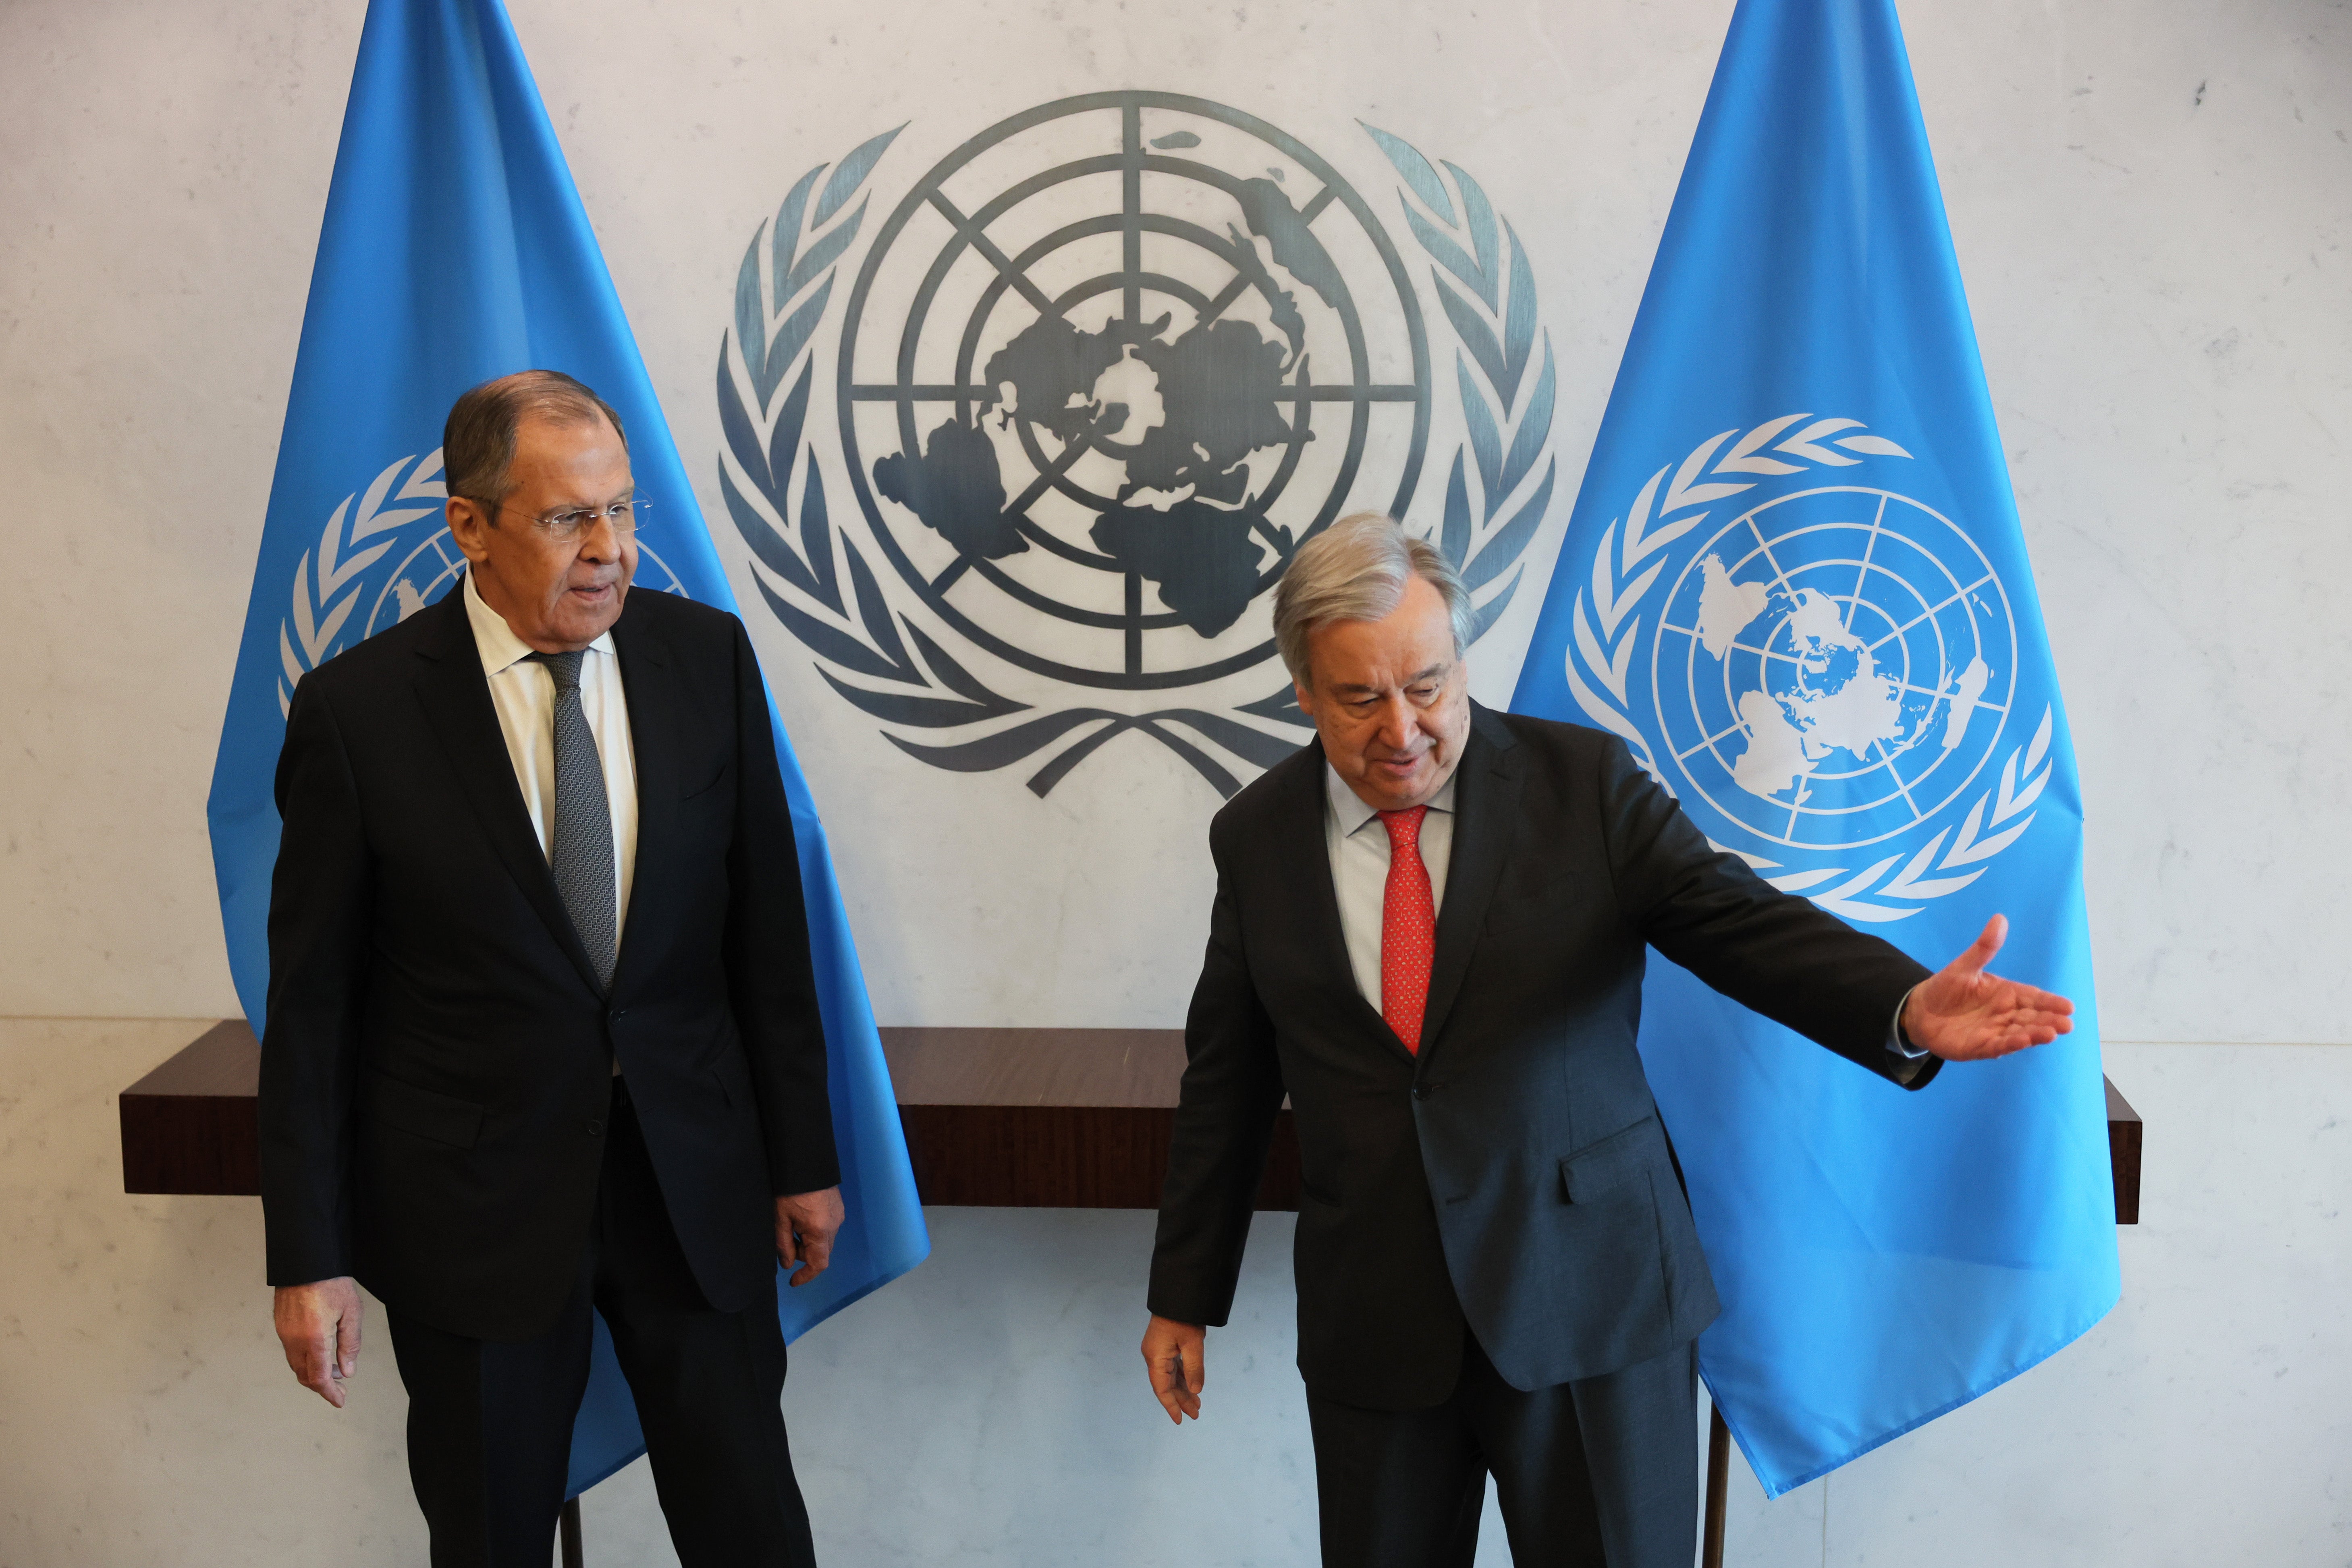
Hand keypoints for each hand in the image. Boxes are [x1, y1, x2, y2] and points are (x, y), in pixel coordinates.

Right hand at [274, 1277, 363, 1407]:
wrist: (305, 1261)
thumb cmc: (332, 1283)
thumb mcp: (351, 1312)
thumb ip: (349, 1344)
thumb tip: (348, 1372)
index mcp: (314, 1339)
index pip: (319, 1377)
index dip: (329, 1393)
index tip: (340, 1401)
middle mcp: (294, 1340)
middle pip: (305, 1375)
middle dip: (322, 1386)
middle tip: (340, 1389)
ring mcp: (284, 1333)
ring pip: (296, 1364)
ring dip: (313, 1373)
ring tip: (335, 1370)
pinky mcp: (281, 1325)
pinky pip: (291, 1351)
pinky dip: (305, 1360)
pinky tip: (320, 1353)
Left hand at [775, 1186, 843, 1286]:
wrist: (807, 1161)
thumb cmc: (790, 1190)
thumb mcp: (781, 1218)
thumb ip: (783, 1244)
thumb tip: (787, 1264)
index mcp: (820, 1231)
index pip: (819, 1264)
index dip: (806, 1276)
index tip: (793, 1281)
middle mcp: (834, 1226)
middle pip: (821, 1252)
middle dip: (803, 1254)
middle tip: (786, 1242)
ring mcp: (839, 1216)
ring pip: (824, 1240)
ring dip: (808, 1241)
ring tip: (792, 1225)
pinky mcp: (839, 1208)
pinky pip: (828, 1228)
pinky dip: (815, 1231)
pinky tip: (803, 1217)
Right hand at [1141, 1314, 1204, 1423]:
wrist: (1179, 1295)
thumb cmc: (1184, 1318)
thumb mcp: (1193, 1344)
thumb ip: (1194, 1369)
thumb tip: (1195, 1391)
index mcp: (1156, 1358)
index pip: (1162, 1389)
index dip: (1171, 1405)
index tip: (1180, 1420)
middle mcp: (1154, 1357)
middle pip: (1166, 1385)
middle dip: (1181, 1400)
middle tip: (1196, 1414)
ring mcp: (1158, 1351)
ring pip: (1171, 1377)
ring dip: (1183, 1390)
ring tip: (1197, 1405)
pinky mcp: (1164, 1346)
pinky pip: (1173, 1367)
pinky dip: (1183, 1378)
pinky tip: (1192, 1386)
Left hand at [1902, 914, 2074, 1060]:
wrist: (1921, 1011)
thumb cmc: (1947, 988)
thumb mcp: (1965, 966)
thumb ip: (1984, 947)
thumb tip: (1999, 918)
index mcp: (2007, 994)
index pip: (2034, 998)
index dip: (2051, 1003)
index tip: (2069, 1006)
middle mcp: (2006, 1014)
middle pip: (2032, 1018)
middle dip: (2050, 1021)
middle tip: (2067, 1024)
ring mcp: (1995, 1031)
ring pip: (2020, 1033)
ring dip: (2035, 1035)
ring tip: (2051, 1034)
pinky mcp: (1980, 1046)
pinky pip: (1998, 1045)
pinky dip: (2010, 1044)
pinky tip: (2023, 1041)